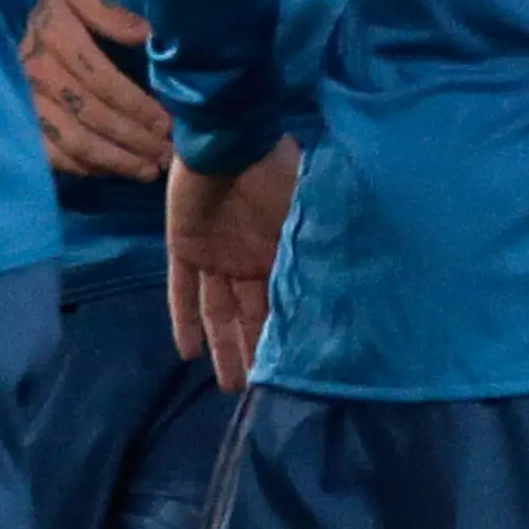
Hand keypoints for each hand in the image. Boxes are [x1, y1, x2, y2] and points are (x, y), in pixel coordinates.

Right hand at [24, 0, 169, 181]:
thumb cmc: (28, 0)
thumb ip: (106, 13)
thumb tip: (147, 34)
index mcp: (58, 42)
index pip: (106, 84)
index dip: (139, 108)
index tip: (167, 124)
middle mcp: (40, 78)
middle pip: (95, 118)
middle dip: (135, 140)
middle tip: (166, 156)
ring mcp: (23, 104)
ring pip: (74, 142)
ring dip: (114, 160)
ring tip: (146, 170)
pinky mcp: (10, 122)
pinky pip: (47, 153)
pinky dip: (79, 166)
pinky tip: (106, 171)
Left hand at [168, 142, 296, 393]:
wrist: (227, 137)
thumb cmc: (271, 169)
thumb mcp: (305, 207)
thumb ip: (314, 241)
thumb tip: (348, 274)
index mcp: (278, 249)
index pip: (281, 301)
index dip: (284, 333)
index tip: (295, 369)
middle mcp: (247, 258)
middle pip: (250, 315)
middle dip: (255, 351)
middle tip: (260, 391)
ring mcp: (215, 255)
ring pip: (218, 311)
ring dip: (223, 346)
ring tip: (231, 384)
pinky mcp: (184, 248)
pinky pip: (181, 290)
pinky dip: (183, 320)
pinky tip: (188, 353)